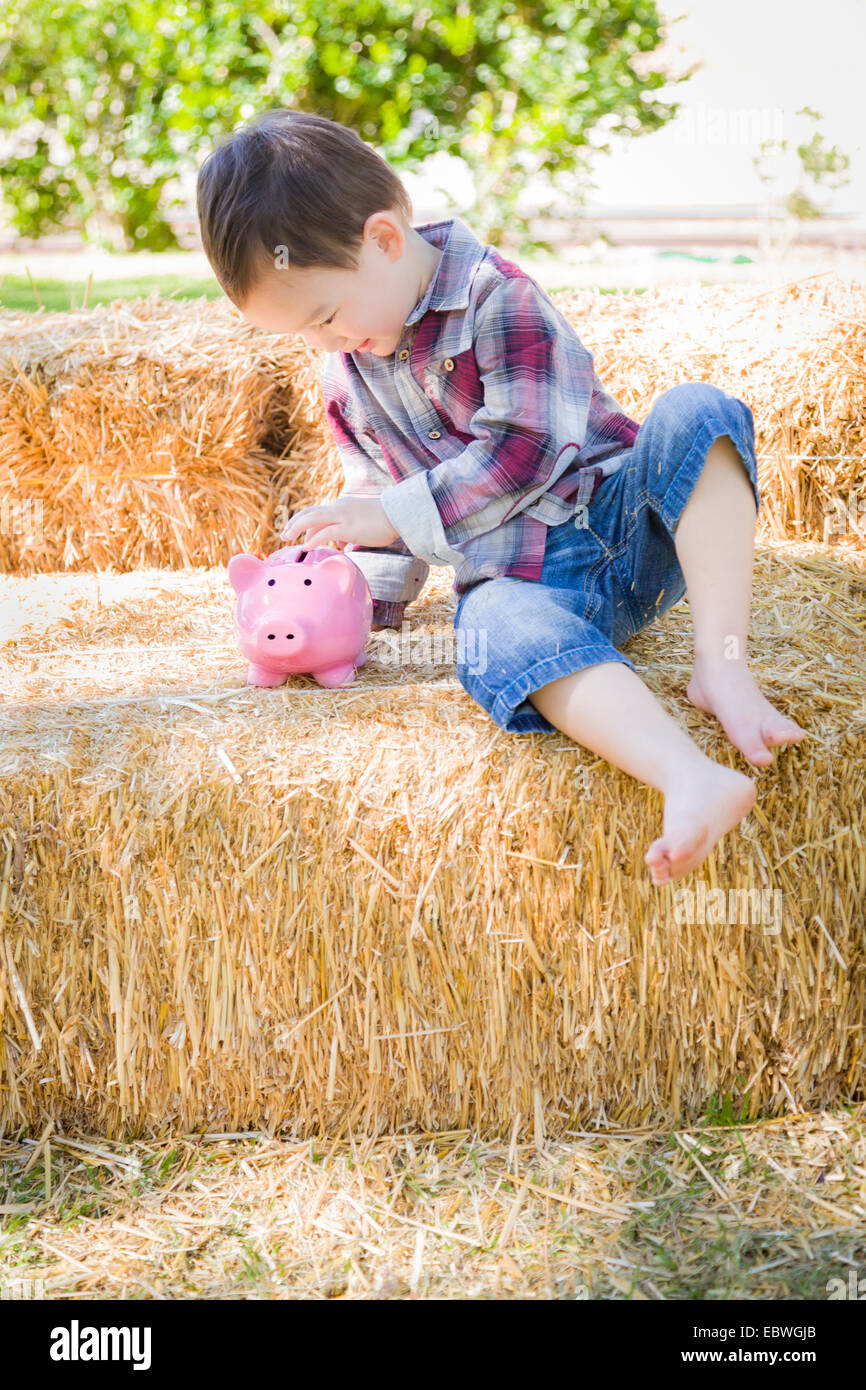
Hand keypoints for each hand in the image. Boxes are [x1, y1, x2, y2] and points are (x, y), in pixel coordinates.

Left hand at [280, 496, 399, 549]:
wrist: (399, 516)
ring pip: (312, 518)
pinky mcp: (348, 527)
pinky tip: (305, 547)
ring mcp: (343, 516)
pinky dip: (313, 539)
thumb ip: (348, 532)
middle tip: (284, 534)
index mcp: (342, 507)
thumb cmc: (384, 522)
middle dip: (294, 523)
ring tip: (287, 537)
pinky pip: (325, 532)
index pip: (318, 513)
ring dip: (296, 527)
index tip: (297, 534)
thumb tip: (341, 544)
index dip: (304, 523)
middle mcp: (339, 508)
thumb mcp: (362, 524)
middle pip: (310, 512)